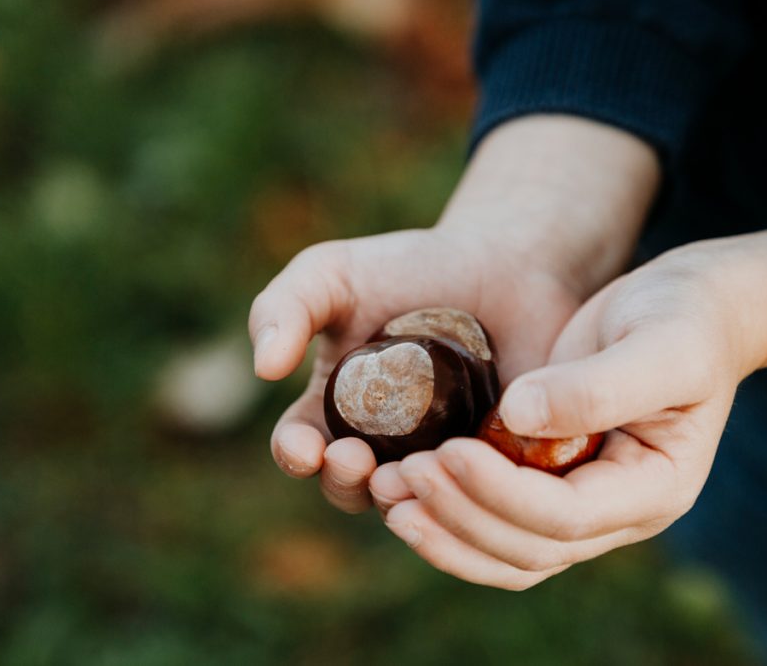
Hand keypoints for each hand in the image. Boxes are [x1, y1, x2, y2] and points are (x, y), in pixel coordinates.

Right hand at [249, 115, 660, 513]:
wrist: (503, 263)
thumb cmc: (412, 267)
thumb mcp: (336, 274)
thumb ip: (287, 306)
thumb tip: (263, 368)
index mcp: (333, 410)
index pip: (299, 449)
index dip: (295, 455)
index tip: (304, 446)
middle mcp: (380, 445)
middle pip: (350, 488)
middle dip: (345, 482)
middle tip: (356, 459)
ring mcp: (436, 458)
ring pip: (411, 503)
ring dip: (400, 498)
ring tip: (407, 473)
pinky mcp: (490, 464)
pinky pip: (473, 496)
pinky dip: (464, 492)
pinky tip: (465, 469)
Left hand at [370, 223, 766, 588]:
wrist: (690, 310)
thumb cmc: (685, 317)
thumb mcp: (662, 342)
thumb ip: (598, 384)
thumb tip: (517, 418)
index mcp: (654, 487)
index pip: (567, 517)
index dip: (502, 494)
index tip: (447, 451)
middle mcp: (618, 511)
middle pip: (528, 548)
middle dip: (461, 518)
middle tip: (401, 476)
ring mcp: (584, 503)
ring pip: (507, 552)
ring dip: (445, 531)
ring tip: (386, 495)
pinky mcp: (551, 480)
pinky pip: (495, 520)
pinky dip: (450, 512)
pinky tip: (402, 485)